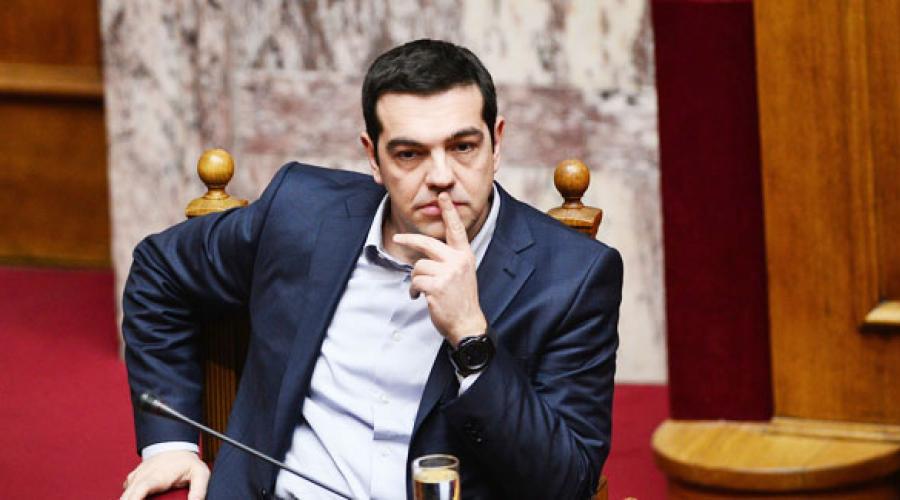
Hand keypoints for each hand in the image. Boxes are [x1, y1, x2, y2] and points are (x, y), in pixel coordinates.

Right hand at [120, 450, 208, 499]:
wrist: (178, 446)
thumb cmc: (188, 462)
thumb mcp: (200, 474)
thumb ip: (199, 490)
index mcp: (159, 476)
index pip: (141, 489)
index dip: (134, 498)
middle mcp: (144, 475)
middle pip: (128, 494)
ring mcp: (137, 476)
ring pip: (125, 493)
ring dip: (128, 499)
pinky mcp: (134, 478)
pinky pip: (126, 490)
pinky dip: (128, 497)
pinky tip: (135, 499)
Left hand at [393, 192, 487, 347]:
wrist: (467, 323)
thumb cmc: (461, 300)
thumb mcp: (461, 274)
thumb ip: (449, 260)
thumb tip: (426, 254)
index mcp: (465, 256)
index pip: (456, 230)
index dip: (449, 212)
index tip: (443, 196)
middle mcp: (458, 261)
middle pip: (427, 243)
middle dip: (409, 241)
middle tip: (397, 238)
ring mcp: (448, 273)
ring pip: (418, 267)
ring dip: (416, 280)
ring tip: (424, 291)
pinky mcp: (437, 286)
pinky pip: (415, 281)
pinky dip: (414, 291)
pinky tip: (421, 297)